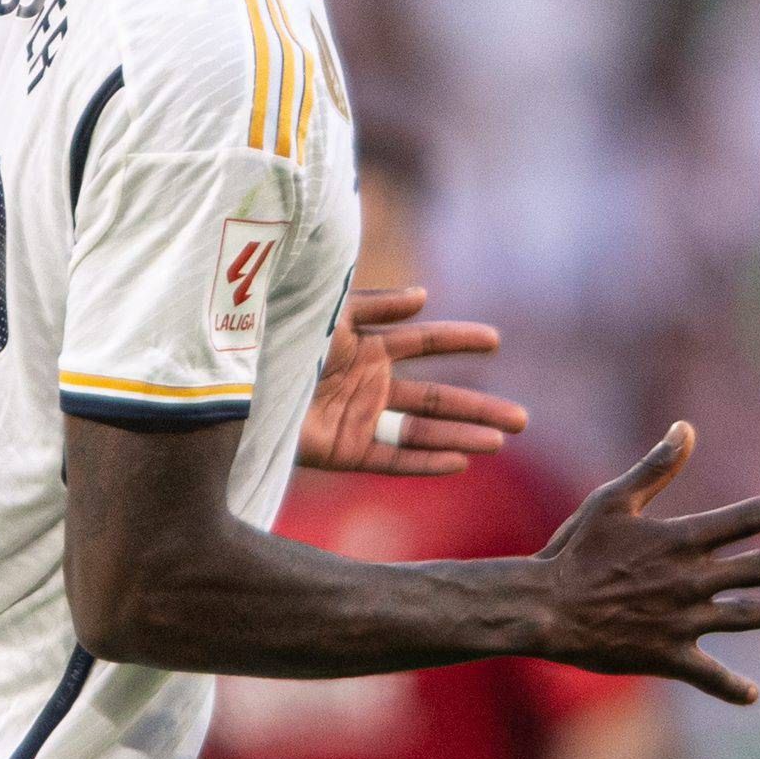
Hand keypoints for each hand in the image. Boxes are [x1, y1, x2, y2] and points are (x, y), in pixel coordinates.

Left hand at [299, 286, 529, 476]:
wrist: (236, 380)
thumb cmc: (276, 336)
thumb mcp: (327, 312)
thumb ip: (373, 305)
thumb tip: (424, 297)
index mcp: (366, 345)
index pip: (424, 341)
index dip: (458, 339)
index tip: (496, 340)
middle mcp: (369, 383)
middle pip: (436, 396)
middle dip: (478, 406)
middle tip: (523, 418)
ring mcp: (359, 418)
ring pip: (422, 430)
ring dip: (462, 435)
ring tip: (501, 441)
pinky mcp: (342, 450)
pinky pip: (392, 459)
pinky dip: (425, 461)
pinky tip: (460, 462)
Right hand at [537, 422, 759, 702]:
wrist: (546, 607)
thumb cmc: (575, 550)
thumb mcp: (613, 501)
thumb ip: (655, 469)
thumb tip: (686, 429)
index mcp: (681, 540)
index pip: (746, 520)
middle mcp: (691, 580)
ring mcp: (683, 621)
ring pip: (743, 618)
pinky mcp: (667, 655)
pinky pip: (707, 674)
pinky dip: (730, 687)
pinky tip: (753, 696)